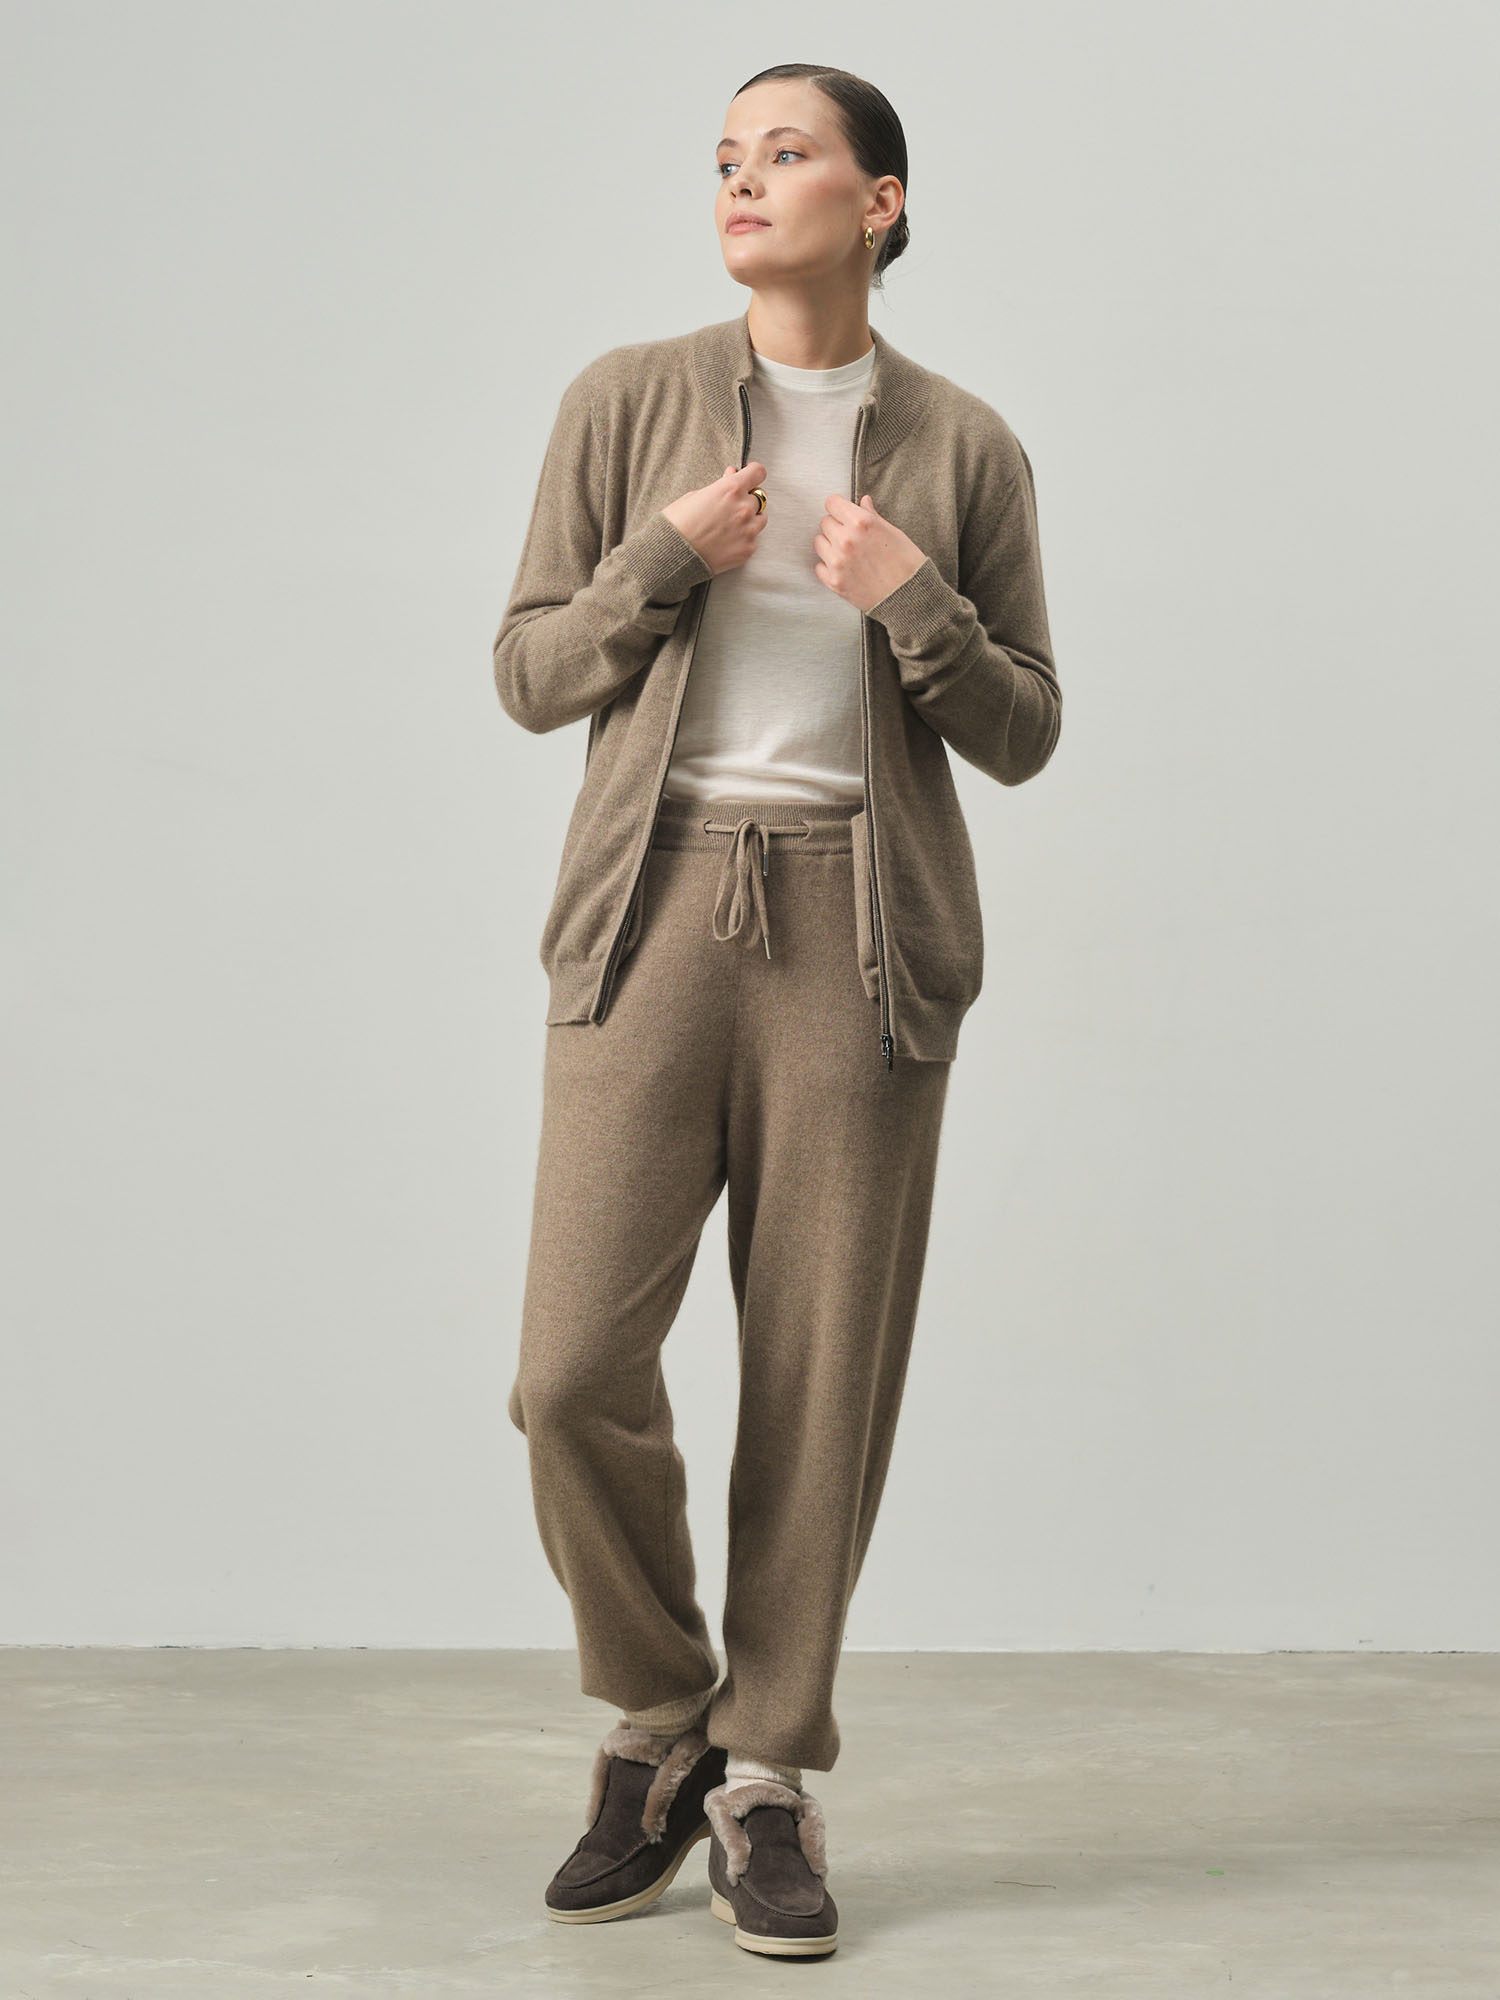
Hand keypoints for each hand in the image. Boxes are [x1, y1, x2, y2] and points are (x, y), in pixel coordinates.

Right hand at [661, 462, 769, 575]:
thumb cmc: (677, 524)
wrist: (671, 555)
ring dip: (750, 518)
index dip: (753, 473)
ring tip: (730, 525)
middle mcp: (743, 508)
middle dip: (747, 499)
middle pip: (759, 497)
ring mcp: (748, 530)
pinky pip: (754, 539)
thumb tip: (732, 474)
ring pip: (761, 518)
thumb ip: (720, 485)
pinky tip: (727, 540)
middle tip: (731, 506)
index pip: (758, 472)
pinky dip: (744, 538)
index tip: (750, 476)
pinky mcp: (747, 549)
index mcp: (730, 489)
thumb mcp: (695, 495)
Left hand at [812, 493, 927, 612]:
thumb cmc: (907, 564)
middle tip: (850, 536)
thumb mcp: (893, 532)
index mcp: (861, 522)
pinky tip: (844, 567)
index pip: (832, 503)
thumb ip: (872, 516)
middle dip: (836, 526)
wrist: (909, 597)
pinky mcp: (834, 581)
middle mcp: (846, 540)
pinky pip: (819, 566)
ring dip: (830, 544)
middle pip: (825, 522)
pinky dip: (828, 566)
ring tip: (847, 552)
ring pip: (819, 542)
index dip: (838, 507)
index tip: (842, 512)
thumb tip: (863, 501)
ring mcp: (838, 562)